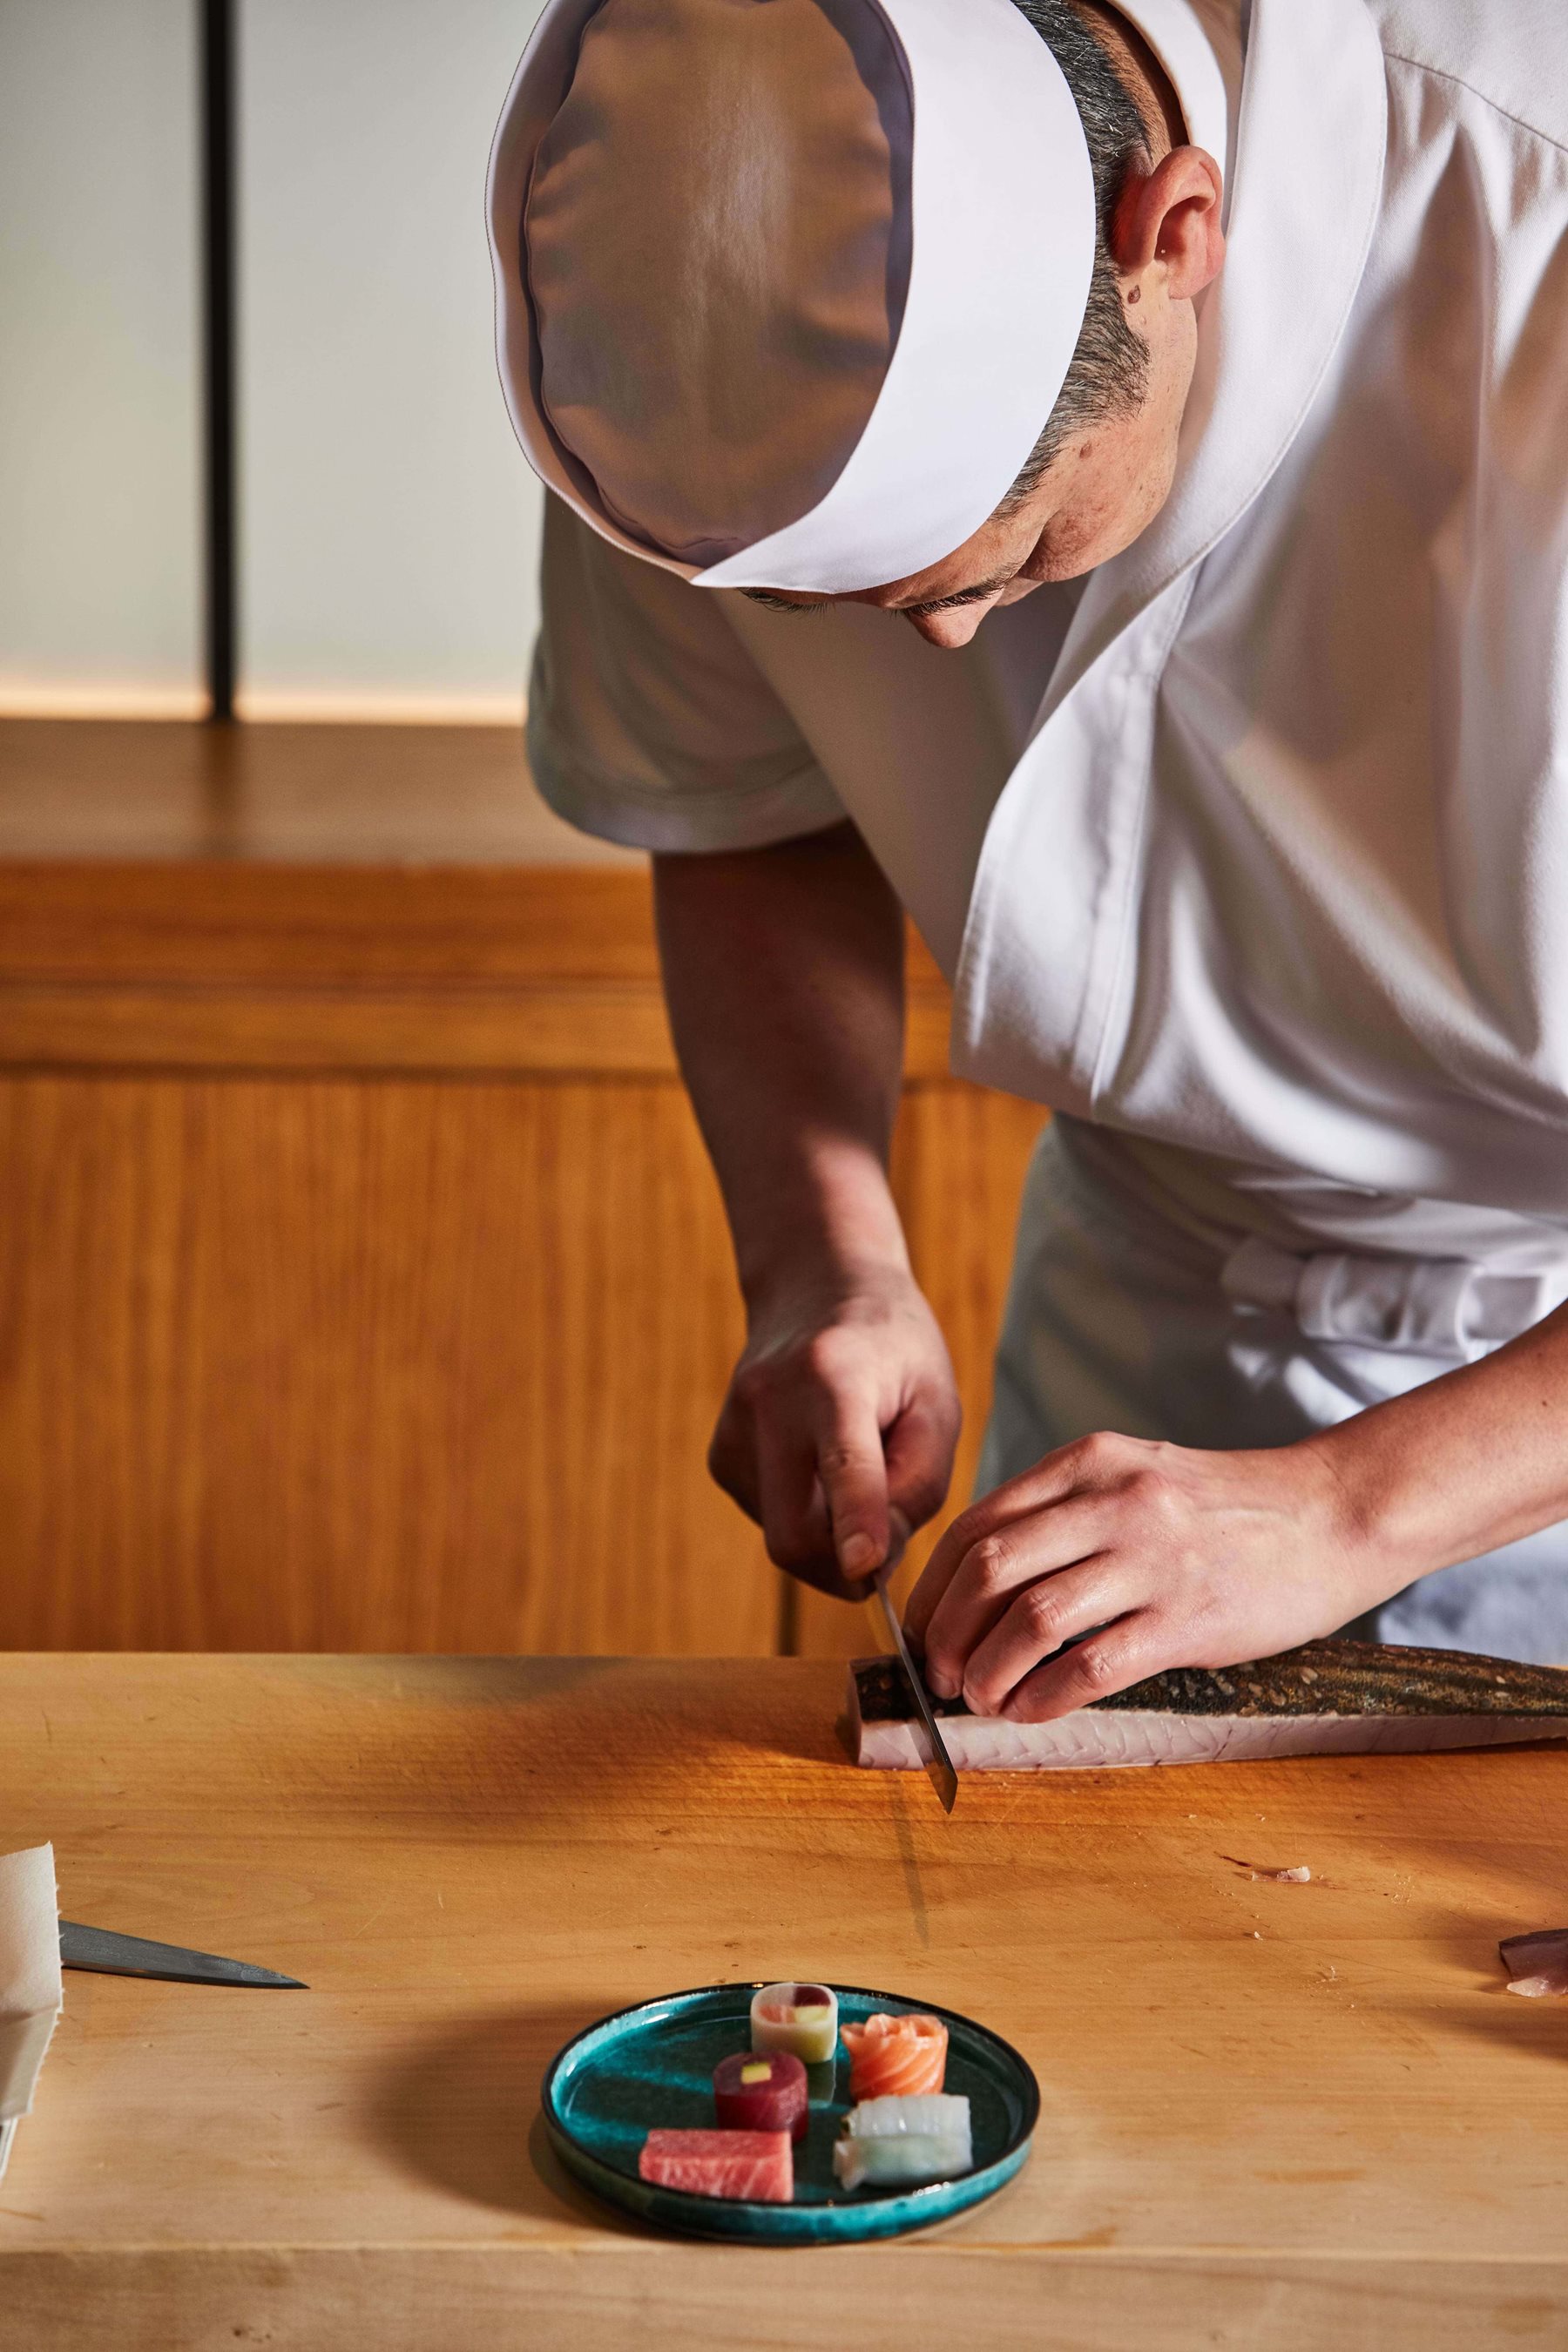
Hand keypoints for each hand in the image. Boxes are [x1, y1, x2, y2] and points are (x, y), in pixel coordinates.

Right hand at [710, 1264, 960, 1598]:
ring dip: (827, 1531)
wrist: (816, 1288)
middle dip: (840, 1570)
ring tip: (853, 1468)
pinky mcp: (720, 1454)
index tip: (865, 1572)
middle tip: (880, 1558)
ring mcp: (734, 1427)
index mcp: (835, 1377)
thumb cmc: (892, 1350)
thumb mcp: (936, 1402)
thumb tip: (870, 1561)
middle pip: (794, 1531)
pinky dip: (803, 1514)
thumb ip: (919, 1483)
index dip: (856, 1524)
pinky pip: (768, 1519)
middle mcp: (770, 1400)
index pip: (845, 1464)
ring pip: (782, 1534)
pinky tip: (819, 1467)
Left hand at [903, 1431, 1384, 1718]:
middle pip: (989, 1569)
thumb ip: (1066, 1511)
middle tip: (937, 1672)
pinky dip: (1045, 1697)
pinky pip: (1092, 1666)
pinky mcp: (1188, 1618)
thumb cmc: (1227, 1508)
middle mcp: (1112, 1503)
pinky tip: (1031, 1711)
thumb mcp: (1136, 1477)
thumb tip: (982, 1577)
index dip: (932, 1585)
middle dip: (944, 1631)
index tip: (919, 1626)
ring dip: (988, 1670)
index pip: (976, 1524)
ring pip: (1030, 1619)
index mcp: (1089, 1464)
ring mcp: (1151, 1560)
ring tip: (978, 1698)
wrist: (1333, 1514)